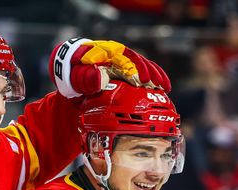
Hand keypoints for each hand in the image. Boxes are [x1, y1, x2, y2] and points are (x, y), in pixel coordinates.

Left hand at [49, 38, 170, 98]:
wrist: (72, 71)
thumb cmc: (73, 75)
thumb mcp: (74, 78)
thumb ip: (85, 78)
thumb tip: (100, 77)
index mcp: (102, 53)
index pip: (120, 58)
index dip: (132, 68)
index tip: (140, 80)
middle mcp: (115, 54)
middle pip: (134, 60)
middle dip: (146, 71)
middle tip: (154, 85)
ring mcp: (122, 60)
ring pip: (141, 64)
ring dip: (154, 75)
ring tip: (164, 87)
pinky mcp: (127, 69)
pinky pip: (143, 71)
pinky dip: (155, 77)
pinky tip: (164, 87)